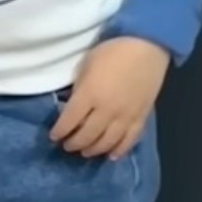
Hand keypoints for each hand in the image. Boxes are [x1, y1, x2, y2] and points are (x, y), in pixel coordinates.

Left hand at [50, 37, 169, 159]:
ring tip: (85, 151)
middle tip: (67, 145)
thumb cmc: (112, 50)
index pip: (70, 121)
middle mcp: (107, 110)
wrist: (147, 46)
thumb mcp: (86, 65)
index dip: (60, 131)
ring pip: (107, 142)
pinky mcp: (141, 117)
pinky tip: (111, 156)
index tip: (54, 136)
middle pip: (87, 135)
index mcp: (90, 94)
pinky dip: (119, 150)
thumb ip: (80, 89)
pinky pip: (129, 140)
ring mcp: (126, 116)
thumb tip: (73, 105)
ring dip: (93, 149)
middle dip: (74, 143)